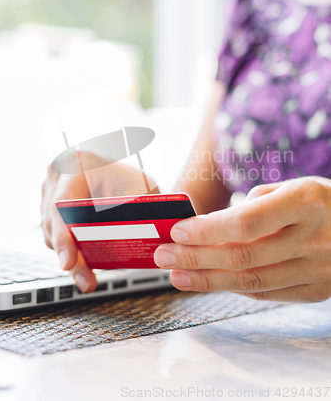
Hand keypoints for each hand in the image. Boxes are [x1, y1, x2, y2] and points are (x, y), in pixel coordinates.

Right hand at [41, 151, 157, 292]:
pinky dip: (68, 251)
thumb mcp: (141, 191)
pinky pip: (53, 235)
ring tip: (88, 278)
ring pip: (50, 233)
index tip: (69, 261)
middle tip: (86, 279)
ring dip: (69, 258)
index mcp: (79, 163)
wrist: (128, 179)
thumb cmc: (134, 181)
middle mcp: (58, 174)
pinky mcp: (50, 208)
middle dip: (70, 256)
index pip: (62, 203)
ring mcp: (50, 191)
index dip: (64, 235)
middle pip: (53, 222)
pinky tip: (84, 265)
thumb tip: (130, 236)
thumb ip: (133, 210)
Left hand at [154, 177, 330, 302]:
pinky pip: (267, 293)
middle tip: (164, 256)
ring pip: (252, 283)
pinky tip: (211, 280)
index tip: (177, 231)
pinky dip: (235, 288)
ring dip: (208, 280)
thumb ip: (258, 203)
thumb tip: (215, 224)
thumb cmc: (327, 202)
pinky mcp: (317, 290)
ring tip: (178, 275)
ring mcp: (317, 269)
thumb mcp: (299, 186)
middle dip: (195, 257)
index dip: (207, 231)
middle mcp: (313, 238)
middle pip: (243, 257)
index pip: (246, 223)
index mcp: (306, 202)